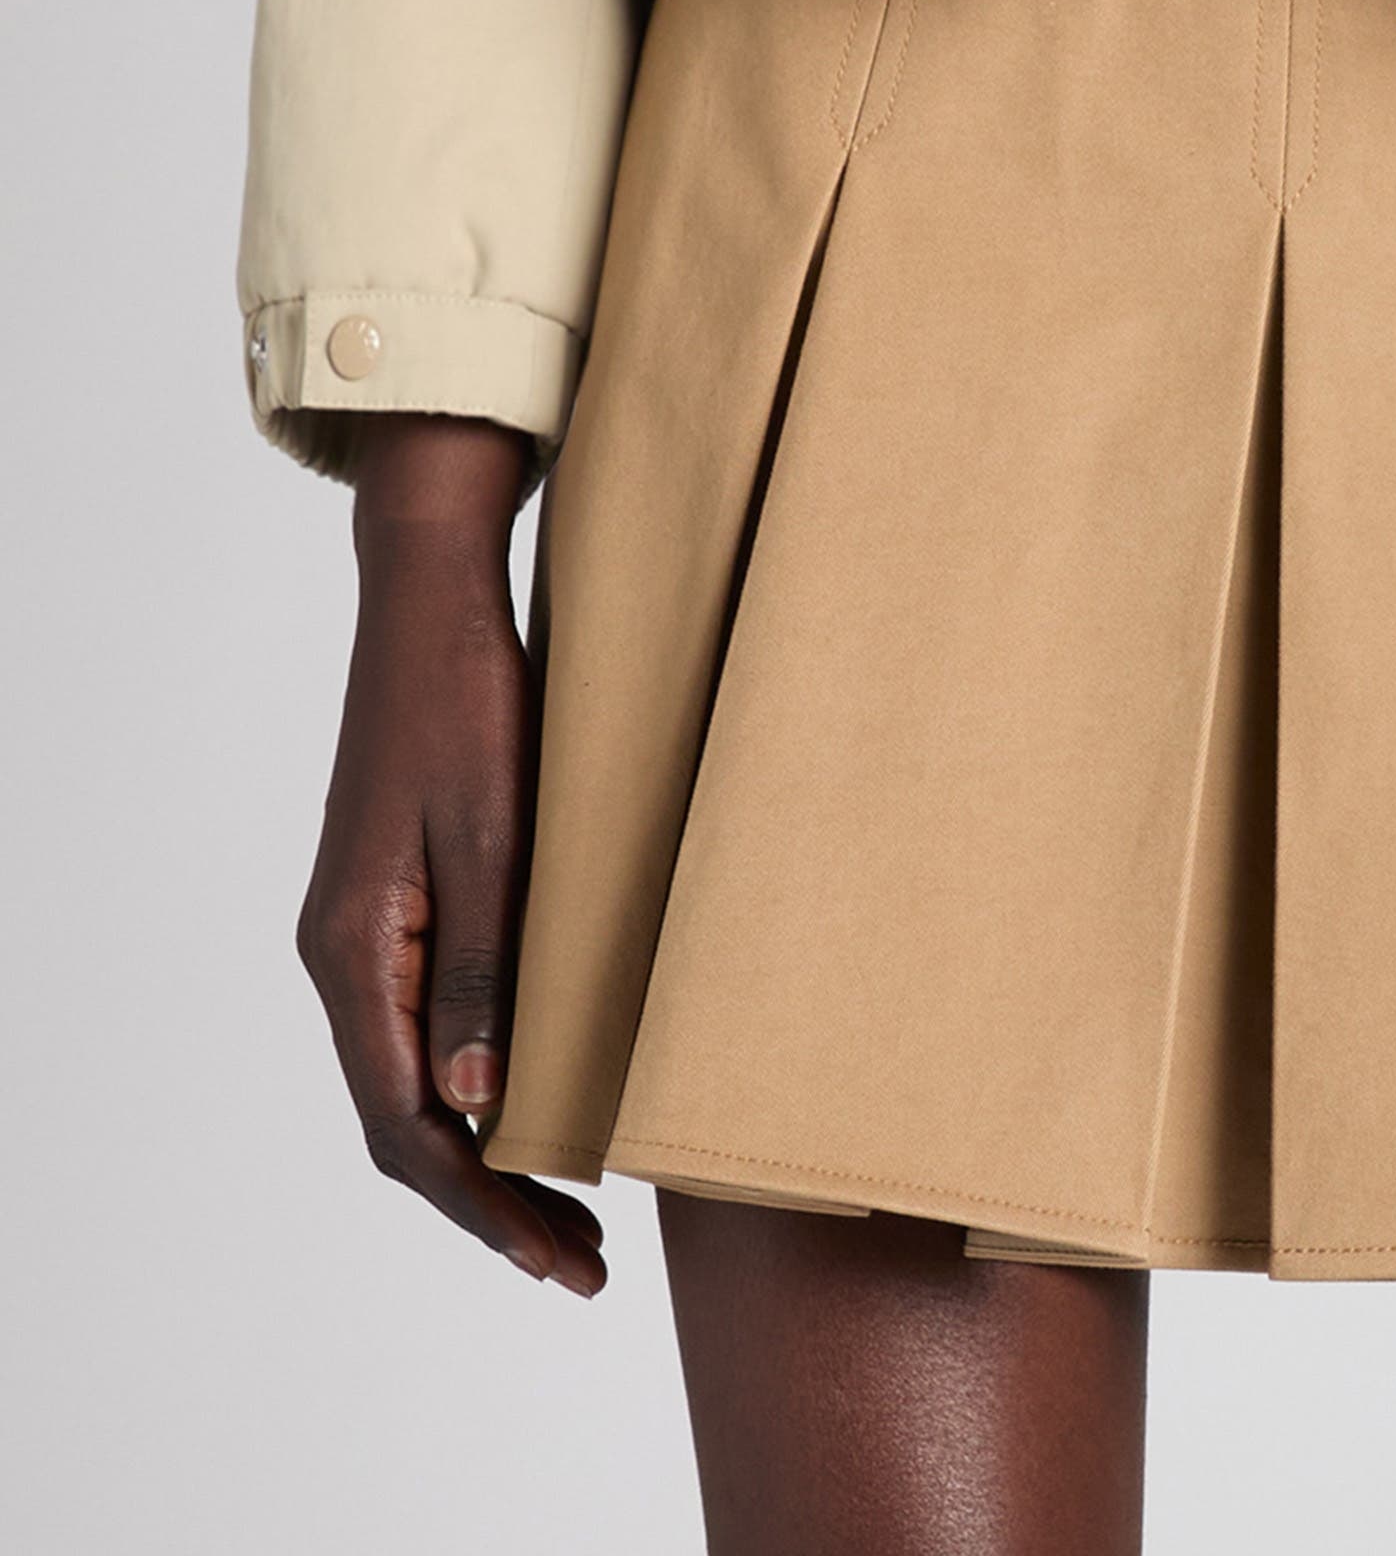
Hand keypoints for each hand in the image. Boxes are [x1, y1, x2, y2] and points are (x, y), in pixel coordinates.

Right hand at [296, 416, 604, 1295]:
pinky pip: (426, 1023)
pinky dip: (479, 1082)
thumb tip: (481, 1110)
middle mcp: (344, 955)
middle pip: (405, 1121)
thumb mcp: (493, 836)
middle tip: (583, 1264)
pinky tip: (537, 1100)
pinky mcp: (395, 901)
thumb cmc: (468, 702)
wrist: (433, 599)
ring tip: (572, 1210)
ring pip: (415, 1079)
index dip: (484, 1208)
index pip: (407, 1126)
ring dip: (486, 1152)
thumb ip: (482, 969)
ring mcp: (364, 930)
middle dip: (491, 1204)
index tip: (563, 1260)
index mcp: (356, 951)